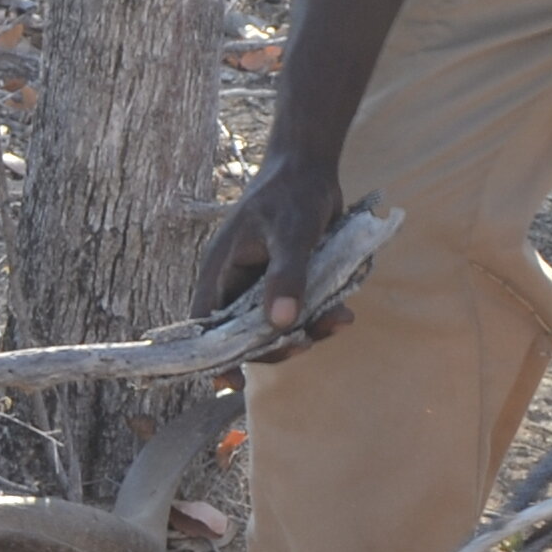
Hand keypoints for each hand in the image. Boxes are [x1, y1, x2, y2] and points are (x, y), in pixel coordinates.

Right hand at [196, 150, 349, 342]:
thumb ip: (286, 277)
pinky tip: (345, 312)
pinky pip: (300, 312)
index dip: (215, 357)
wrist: (310, 168)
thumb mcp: (290, 234)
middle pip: (245, 335)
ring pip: (278, 327)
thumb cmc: (291, 194)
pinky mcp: (288, 282)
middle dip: (277, 345)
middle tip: (308, 343)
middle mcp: (236, 282)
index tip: (233, 383)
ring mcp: (262, 284)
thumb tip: (281, 323)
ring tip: (339, 321)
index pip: (207, 326)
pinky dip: (321, 317)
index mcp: (221, 272)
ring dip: (308, 332)